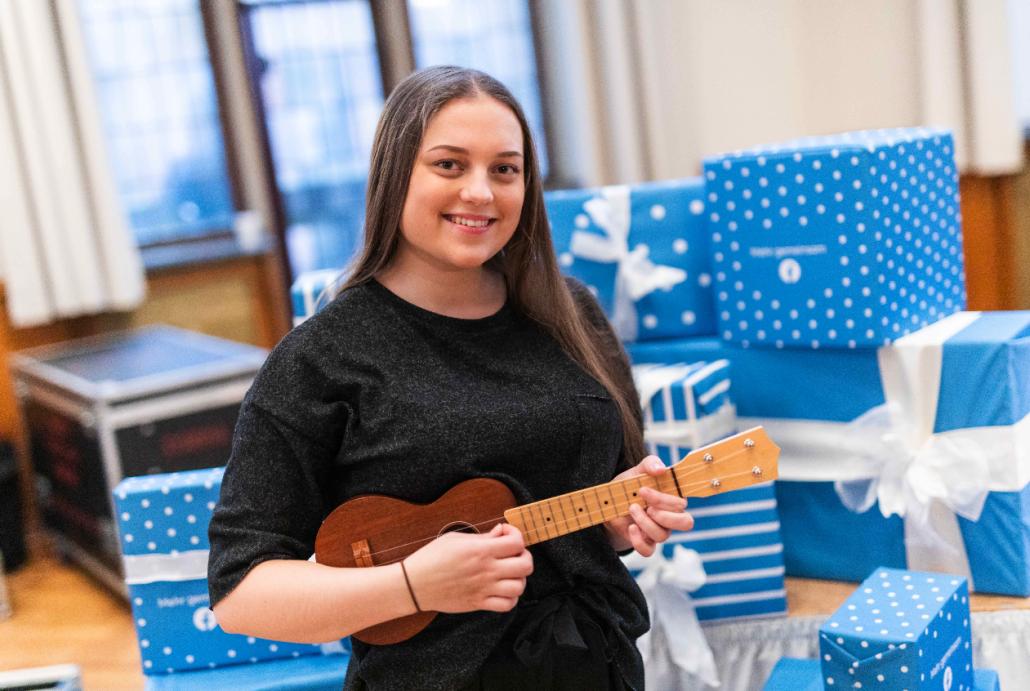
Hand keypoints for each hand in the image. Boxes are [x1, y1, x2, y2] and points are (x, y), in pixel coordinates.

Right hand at [401, 523, 532, 613]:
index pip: (516, 542)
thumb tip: (501, 532)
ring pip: (520, 587)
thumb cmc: (432, 558)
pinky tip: (503, 589)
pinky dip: (511, 598)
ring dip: (519, 578)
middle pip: (525, 565)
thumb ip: (482, 537)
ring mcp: (484, 589)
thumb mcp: (455, 539)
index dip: (516, 534)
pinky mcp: (479, 603)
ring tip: (509, 572)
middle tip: (513, 554)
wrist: (415, 584)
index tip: (505, 534)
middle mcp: (486, 570)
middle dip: (524, 556)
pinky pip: (507, 605)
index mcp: (480, 550)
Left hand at [604, 455, 693, 555]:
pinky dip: (639, 541)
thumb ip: (651, 464)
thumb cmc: (630, 486)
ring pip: (663, 535)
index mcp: (672, 500)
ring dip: (645, 522)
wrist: (610, 502)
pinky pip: (648, 551)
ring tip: (631, 509)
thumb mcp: (638, 471)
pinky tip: (631, 528)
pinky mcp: (645, 543)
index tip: (643, 489)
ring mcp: (658, 531)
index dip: (664, 499)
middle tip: (644, 504)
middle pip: (685, 522)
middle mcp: (670, 517)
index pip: (682, 504)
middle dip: (663, 514)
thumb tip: (661, 469)